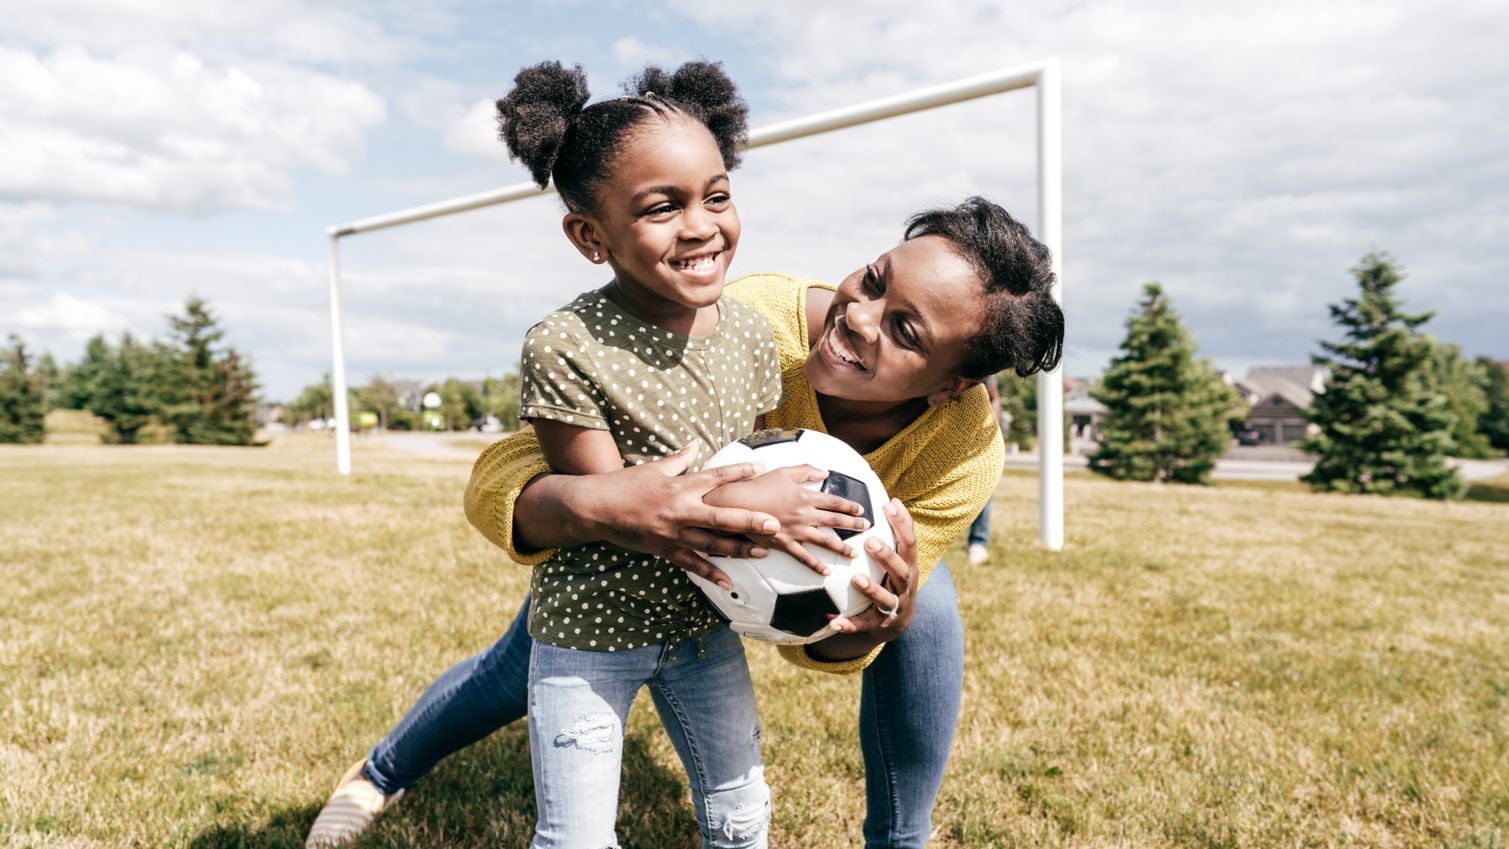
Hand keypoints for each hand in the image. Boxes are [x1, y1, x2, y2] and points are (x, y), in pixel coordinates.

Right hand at [576, 441, 780, 589]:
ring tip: (763, 551)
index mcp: (679, 486)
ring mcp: (672, 533)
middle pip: (720, 517)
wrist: (596, 508)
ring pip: (711, 544)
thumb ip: (679, 460)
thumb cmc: (625, 484)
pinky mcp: (664, 550)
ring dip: (738, 548)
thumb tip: (694, 444)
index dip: (738, 473)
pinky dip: (710, 573)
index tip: (760, 470)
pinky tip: (728, 582)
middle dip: (749, 520)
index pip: (715, 478)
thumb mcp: (654, 468)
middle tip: (774, 524)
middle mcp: (680, 510)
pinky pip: (691, 564)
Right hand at [701, 465, 870, 574]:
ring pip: (824, 541)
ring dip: (841, 547)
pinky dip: (815, 565)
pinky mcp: (784, 543)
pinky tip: (826, 572)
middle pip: (835, 520)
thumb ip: (806, 471)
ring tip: (853, 553)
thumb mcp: (784, 472)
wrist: (738, 504)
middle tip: (866, 528)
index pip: (834, 501)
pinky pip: (803, 557)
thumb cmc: (759, 486)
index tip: (861, 509)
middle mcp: (804, 515)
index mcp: (805, 496)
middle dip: (853, 524)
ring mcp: (796, 531)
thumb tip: (825, 472)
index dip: (850, 505)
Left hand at [826, 498, 916, 640]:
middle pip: (902, 571)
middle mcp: (905, 586)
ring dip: (872, 589)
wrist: (899, 621)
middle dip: (887, 556)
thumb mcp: (900, 558)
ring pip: (886, 599)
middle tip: (870, 541)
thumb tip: (893, 499)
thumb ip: (896, 534)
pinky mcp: (878, 625)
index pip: (910, 543)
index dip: (902, 523)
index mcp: (909, 566)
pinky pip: (862, 625)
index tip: (889, 504)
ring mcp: (893, 607)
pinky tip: (832, 621)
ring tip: (857, 579)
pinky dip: (848, 624)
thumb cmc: (894, 578)